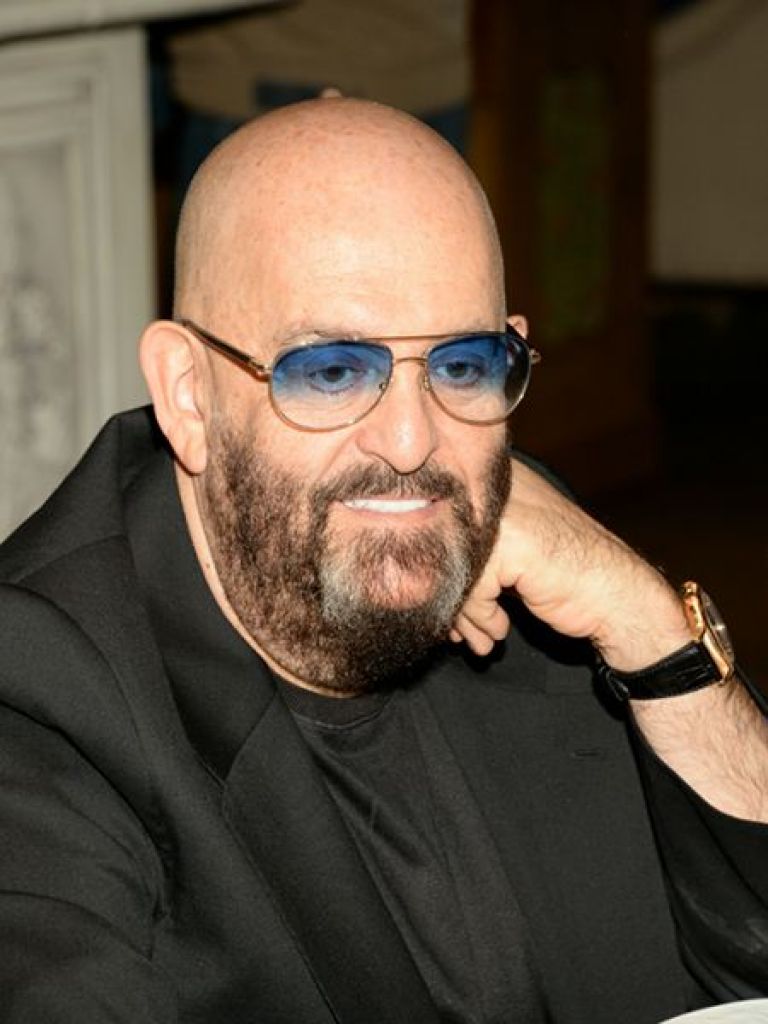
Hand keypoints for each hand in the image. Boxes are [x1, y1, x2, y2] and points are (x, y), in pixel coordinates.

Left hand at [451, 459, 690, 669]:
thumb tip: (402, 576)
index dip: (435, 568)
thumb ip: (460, 552)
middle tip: (453, 629)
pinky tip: (498, 630)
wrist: (616, 595)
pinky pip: (471, 587)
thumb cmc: (558, 576)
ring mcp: (504, 510)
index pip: (431, 521)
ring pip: (451, 568)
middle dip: (444, 594)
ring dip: (461, 612)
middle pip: (438, 545)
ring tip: (476, 635)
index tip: (444, 603)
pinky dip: (482, 617)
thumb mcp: (501, 557)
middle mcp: (493, 484)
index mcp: (488, 478)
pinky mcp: (514, 541)